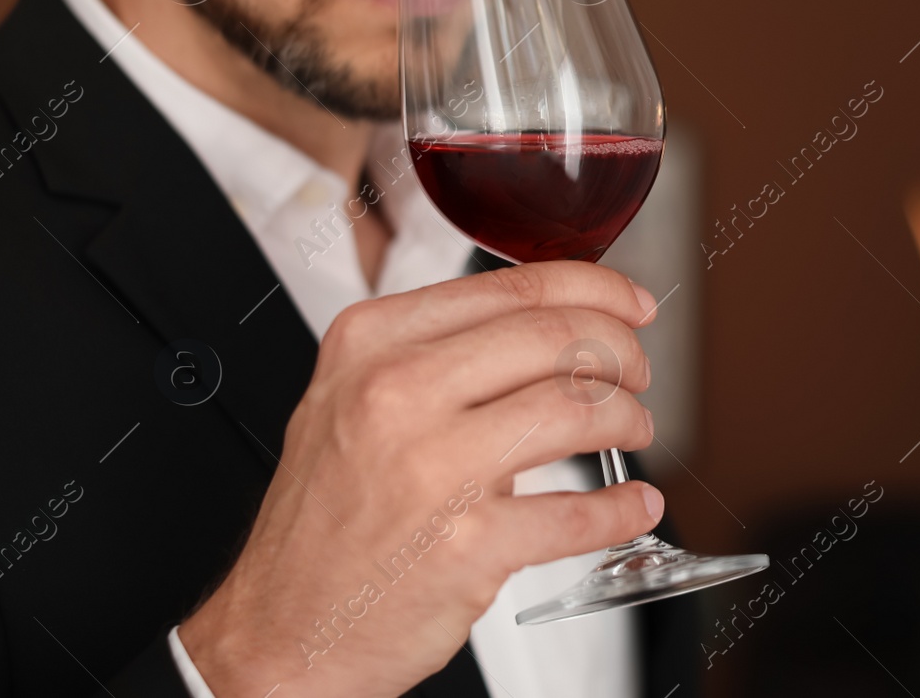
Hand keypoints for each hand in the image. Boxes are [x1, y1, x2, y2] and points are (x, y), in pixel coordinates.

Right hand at [178, 262, 662, 697]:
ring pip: (578, 409)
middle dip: (622, 352)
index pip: (516, 288)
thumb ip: (439, 351)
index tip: (631, 305)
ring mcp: (432, 469)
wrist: (282, 631)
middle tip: (637, 373)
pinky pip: (578, 513)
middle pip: (558, 338)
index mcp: (373, 344)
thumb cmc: (326, 518)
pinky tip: (633, 507)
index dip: (598, 291)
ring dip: (628, 419)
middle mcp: (397, 393)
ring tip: (632, 431)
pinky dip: (622, 509)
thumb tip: (551, 323)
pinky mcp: (467, 545)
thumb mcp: (351, 399)